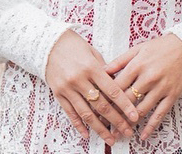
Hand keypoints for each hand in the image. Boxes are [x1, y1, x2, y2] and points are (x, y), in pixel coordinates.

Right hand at [45, 30, 139, 145]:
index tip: (134, 117)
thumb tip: (118, 89)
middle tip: (127, 131)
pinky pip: (70, 112)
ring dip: (100, 128)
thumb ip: (105, 71)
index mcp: (91, 68)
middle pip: (101, 105)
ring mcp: (67, 88)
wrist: (47, 43)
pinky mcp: (57, 93)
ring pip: (86, 113)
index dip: (125, 105)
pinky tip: (87, 134)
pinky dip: (78, 125)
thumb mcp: (92, 53)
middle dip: (116, 120)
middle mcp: (79, 80)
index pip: (112, 91)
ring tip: (111, 139)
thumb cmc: (73, 45)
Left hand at [107, 34, 181, 141]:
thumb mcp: (137, 49)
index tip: (96, 105)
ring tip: (118, 131)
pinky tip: (143, 134)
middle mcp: (148, 78)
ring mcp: (161, 88)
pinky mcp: (172, 95)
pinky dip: (151, 126)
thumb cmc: (159, 48)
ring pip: (142, 109)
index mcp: (137, 65)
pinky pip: (160, 113)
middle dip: (114, 112)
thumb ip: (119, 61)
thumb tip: (102, 71)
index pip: (117, 85)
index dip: (105, 96)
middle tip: (104, 122)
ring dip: (129, 122)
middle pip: (127, 99)